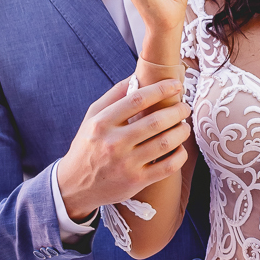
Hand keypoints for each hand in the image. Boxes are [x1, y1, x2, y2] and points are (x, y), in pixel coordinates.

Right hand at [57, 78, 191, 220]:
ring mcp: (126, 164)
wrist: (75, 185)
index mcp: (102, 123)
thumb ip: (114, 95)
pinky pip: (168, 167)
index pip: (137, 100)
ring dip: (181, 131)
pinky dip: (180, 155)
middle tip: (184, 107)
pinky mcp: (136, 181)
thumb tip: (138, 74)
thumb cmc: (88, 145)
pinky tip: (180, 148)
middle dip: (177, 111)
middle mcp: (113, 143)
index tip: (176, 85)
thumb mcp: (92, 117)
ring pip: (165, 143)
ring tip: (184, 126)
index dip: (161, 89)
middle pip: (156, 121)